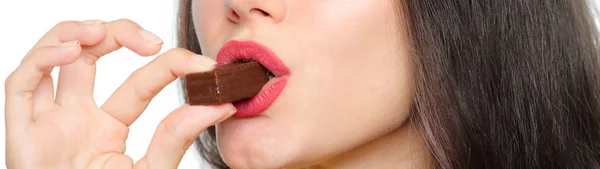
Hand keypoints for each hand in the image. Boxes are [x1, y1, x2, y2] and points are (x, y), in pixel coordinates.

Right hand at [5, 19, 234, 168]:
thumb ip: (177, 138)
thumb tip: (220, 103)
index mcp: (108, 126)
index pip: (139, 83)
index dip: (170, 66)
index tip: (203, 66)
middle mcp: (77, 116)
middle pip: (92, 56)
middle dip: (120, 34)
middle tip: (153, 41)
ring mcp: (49, 121)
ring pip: (53, 58)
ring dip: (74, 33)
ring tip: (101, 32)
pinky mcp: (22, 131)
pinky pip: (20, 84)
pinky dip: (42, 58)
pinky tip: (70, 52)